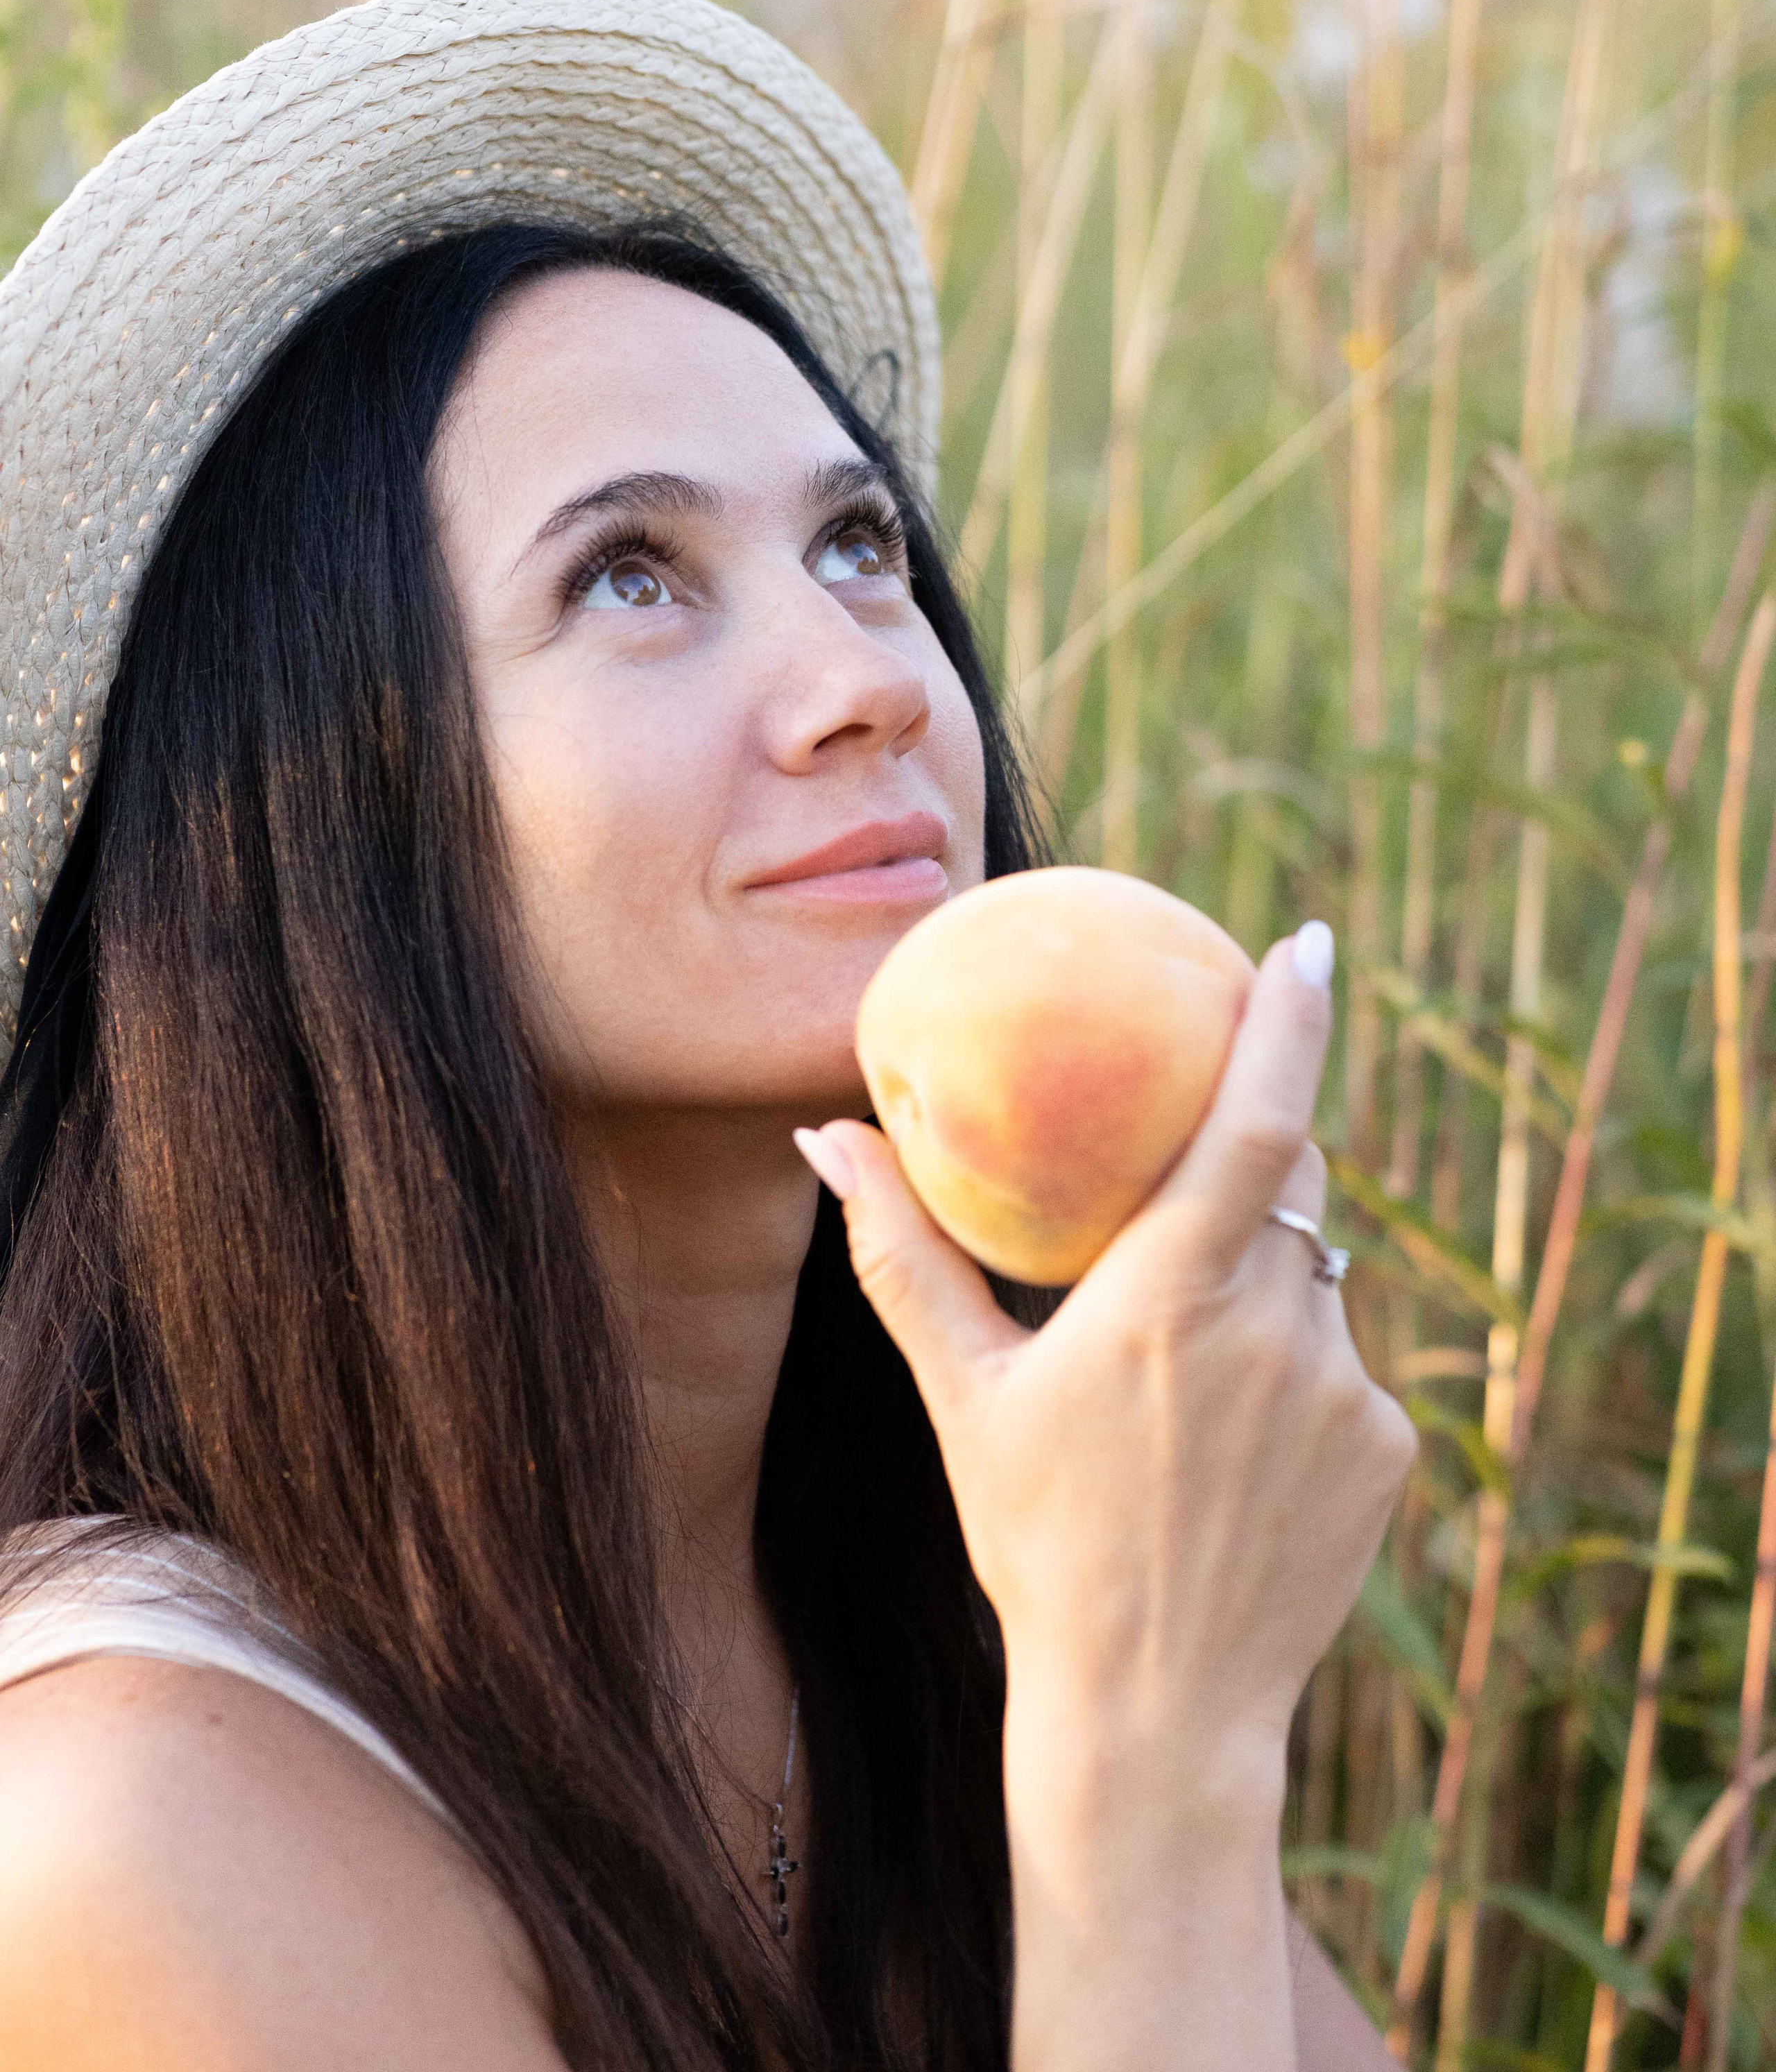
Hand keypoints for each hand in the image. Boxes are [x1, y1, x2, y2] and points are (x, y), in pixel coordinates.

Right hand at [797, 925, 1416, 1797]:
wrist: (1153, 1715)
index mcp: (1172, 1298)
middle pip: (1287, 1190)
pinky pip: (1344, 1361)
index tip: (1310, 940)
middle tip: (1184, 1193)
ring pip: (1315, 1276)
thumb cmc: (1039, 1543)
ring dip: (1258, 1283)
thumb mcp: (962, 1395)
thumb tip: (825, 1137)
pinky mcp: (1389, 1448)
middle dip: (1247, 1165)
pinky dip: (1293, 1367)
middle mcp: (1278, 1329)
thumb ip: (901, 1255)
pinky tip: (1231, 1457)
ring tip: (1185, 1387)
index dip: (1294, 1019)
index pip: (1260, 1120)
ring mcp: (1346, 1392)